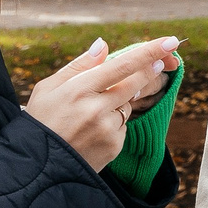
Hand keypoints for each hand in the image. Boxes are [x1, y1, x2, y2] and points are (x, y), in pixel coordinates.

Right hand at [25, 35, 182, 169]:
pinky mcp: (114, 146)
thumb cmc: (41, 120)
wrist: (37, 166)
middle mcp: (96, 109)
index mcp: (78, 89)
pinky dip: (114, 123)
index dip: (149, 52)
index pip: (122, 65)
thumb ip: (79, 65)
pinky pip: (123, 126)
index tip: (170, 40)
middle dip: (149, 71)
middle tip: (159, 63)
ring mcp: (107, 129)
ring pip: (128, 105)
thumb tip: (104, 45)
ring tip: (91, 113)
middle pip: (135, 83)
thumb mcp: (49, 88)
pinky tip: (93, 131)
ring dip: (120, 102)